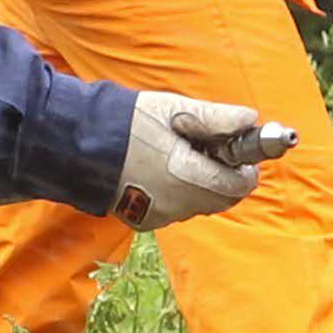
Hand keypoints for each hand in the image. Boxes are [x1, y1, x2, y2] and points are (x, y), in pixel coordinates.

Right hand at [112, 91, 284, 225]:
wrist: (81, 145)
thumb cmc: (129, 122)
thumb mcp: (175, 111)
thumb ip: (217, 118)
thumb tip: (251, 119)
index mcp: (187, 175)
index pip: (240, 184)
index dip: (245, 167)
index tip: (234, 150)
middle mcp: (177, 203)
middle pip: (224, 199)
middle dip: (226, 177)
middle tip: (209, 151)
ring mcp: (161, 216)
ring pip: (201, 205)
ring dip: (204, 185)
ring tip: (180, 157)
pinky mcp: (146, 222)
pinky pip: (178, 210)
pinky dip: (181, 194)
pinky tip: (161, 172)